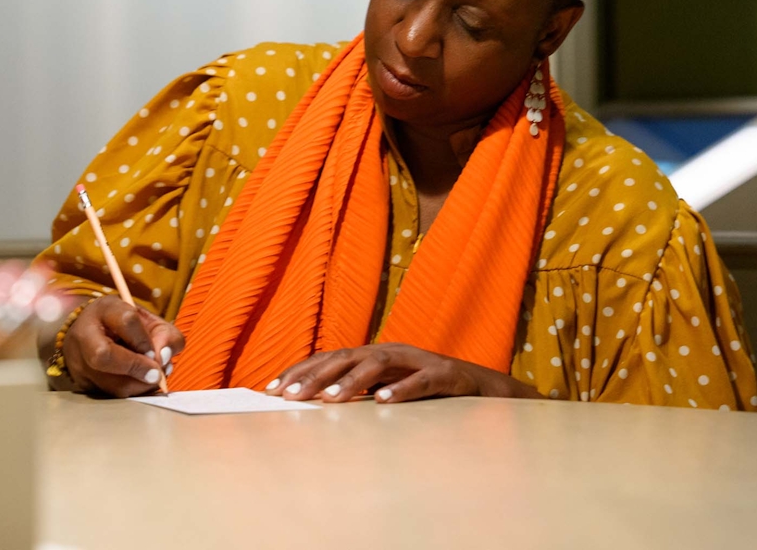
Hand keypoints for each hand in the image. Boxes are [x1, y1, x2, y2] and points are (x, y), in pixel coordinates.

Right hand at [55, 297, 184, 396]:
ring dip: (137, 386)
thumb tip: (164, 357)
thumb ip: (166, 335)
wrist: (95, 335)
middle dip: (136, 368)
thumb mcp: (151, 322)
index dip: (144, 340)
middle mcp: (84, 333)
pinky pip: (108, 396)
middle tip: (156, 374)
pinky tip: (138, 385)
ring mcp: (77, 360)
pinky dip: (130, 394)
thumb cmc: (128, 328)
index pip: (126, 321)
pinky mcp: (80, 383)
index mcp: (105, 309)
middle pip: (104, 355)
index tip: (155, 352)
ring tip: (150, 379)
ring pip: (107, 383)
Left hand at [265, 343, 539, 403]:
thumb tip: (312, 405)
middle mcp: (392, 352)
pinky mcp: (445, 376)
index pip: (329, 358)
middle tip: (288, 397)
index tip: (272, 390)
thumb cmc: (429, 394)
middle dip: (314, 377)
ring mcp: (419, 361)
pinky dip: (401, 390)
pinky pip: (421, 381)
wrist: (485, 390)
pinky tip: (382, 401)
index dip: (300, 370)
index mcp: (375, 355)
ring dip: (350, 382)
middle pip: (346, 358)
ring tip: (327, 400)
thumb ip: (357, 393)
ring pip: (379, 365)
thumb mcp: (387, 391)